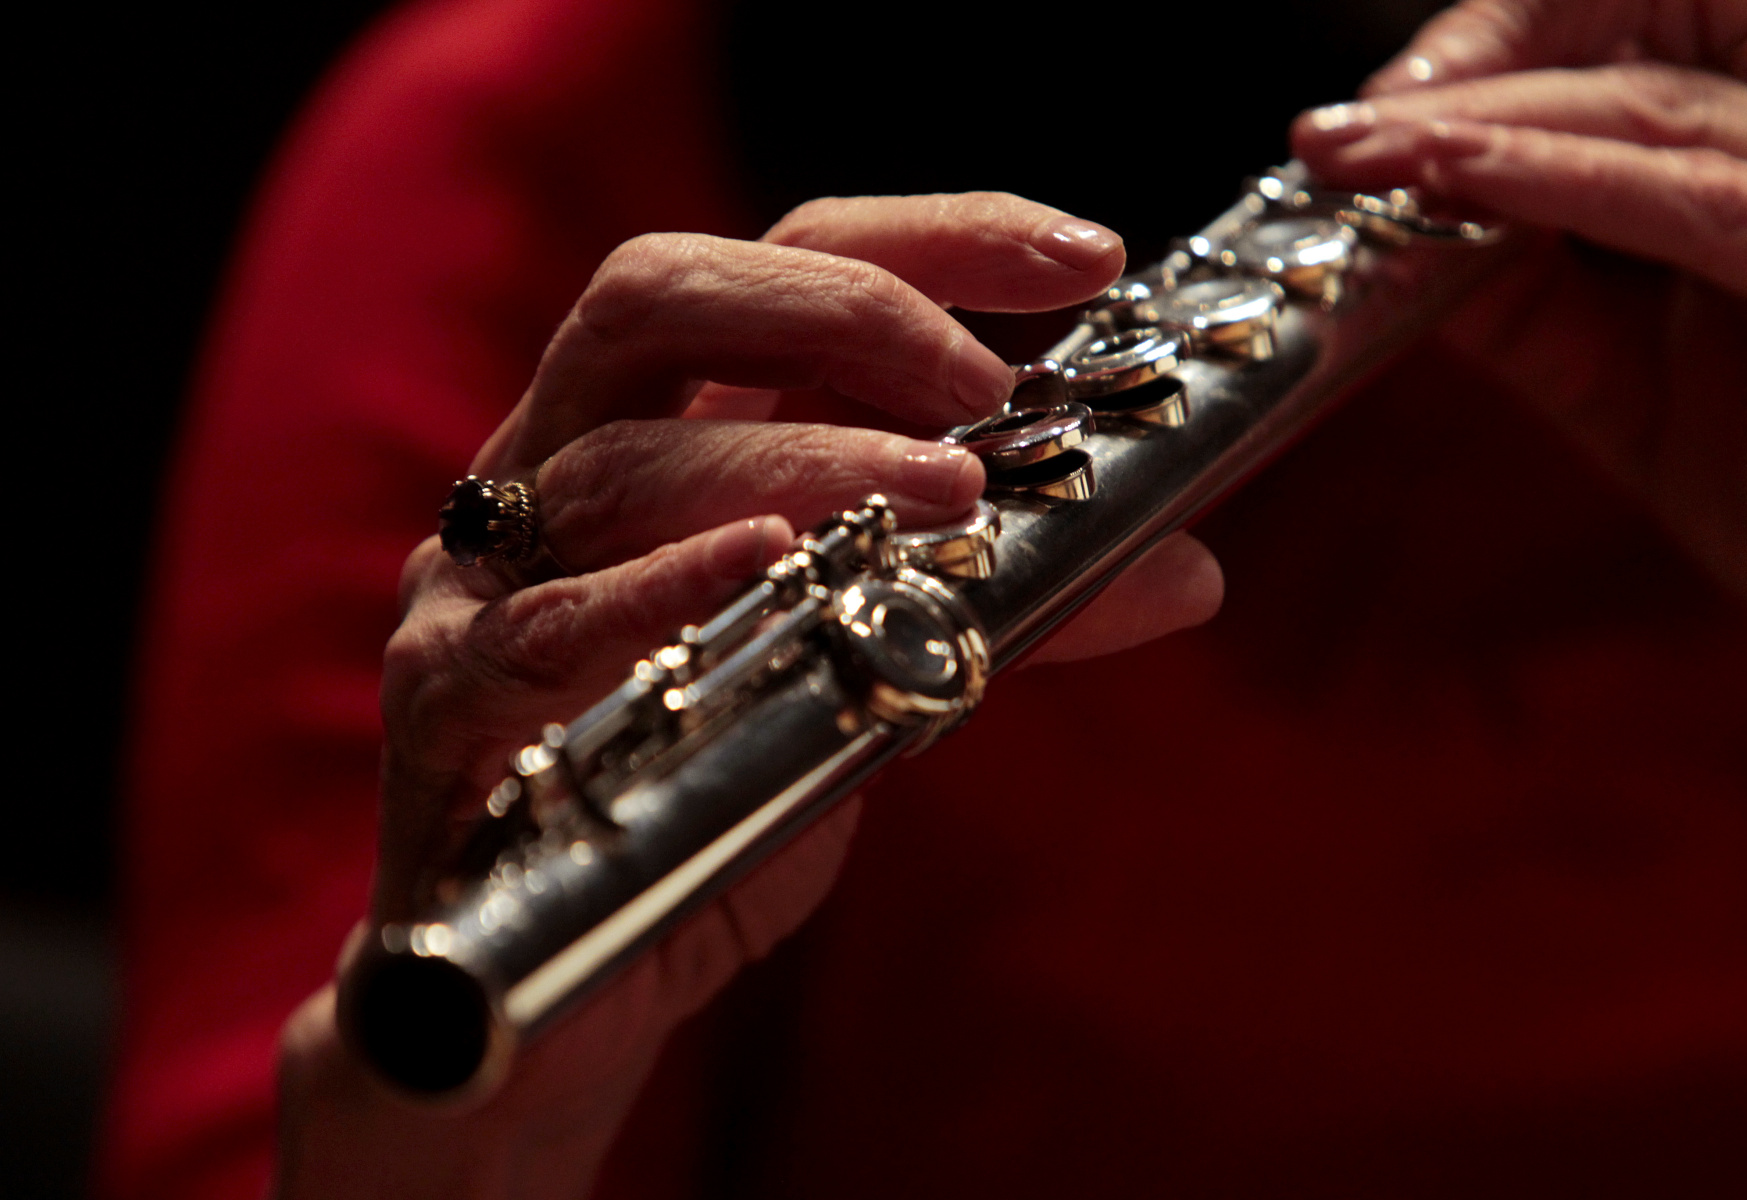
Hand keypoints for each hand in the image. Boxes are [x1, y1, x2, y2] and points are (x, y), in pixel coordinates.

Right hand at [278, 194, 1223, 1198]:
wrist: (551, 979)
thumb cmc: (708, 795)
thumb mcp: (875, 675)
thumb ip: (997, 604)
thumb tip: (1187, 567)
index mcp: (669, 432)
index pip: (785, 265)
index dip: (934, 238)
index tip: (1085, 256)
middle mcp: (562, 469)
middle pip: (662, 293)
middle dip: (845, 311)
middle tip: (987, 387)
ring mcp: (486, 577)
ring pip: (622, 464)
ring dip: (800, 461)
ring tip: (948, 499)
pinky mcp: (446, 704)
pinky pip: (543, 626)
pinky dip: (661, 588)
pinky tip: (764, 571)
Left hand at [1291, 0, 1746, 633]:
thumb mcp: (1623, 390)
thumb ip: (1527, 308)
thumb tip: (1402, 245)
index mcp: (1744, 173)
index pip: (1615, 64)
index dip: (1487, 69)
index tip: (1367, 127)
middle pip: (1619, 65)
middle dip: (1461, 88)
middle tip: (1328, 138)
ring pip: (1644, 108)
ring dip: (1479, 126)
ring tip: (1359, 150)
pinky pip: (1698, 198)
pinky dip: (1566, 181)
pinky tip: (1460, 177)